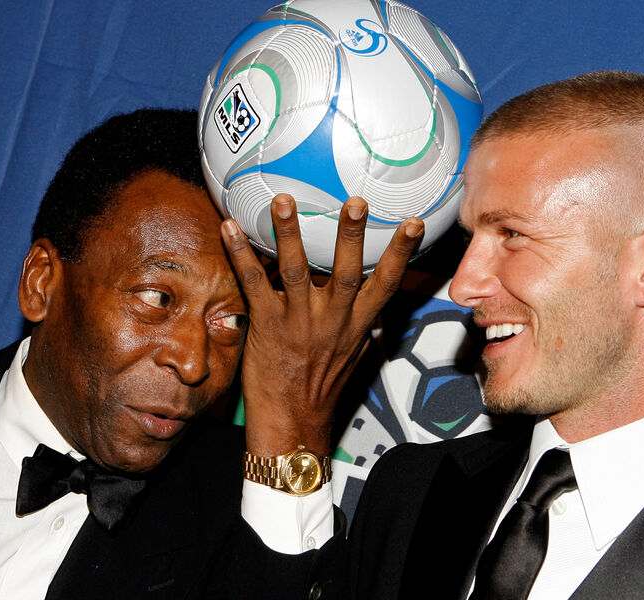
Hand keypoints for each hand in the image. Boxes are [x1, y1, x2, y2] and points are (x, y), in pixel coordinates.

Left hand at [221, 194, 423, 455]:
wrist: (292, 423)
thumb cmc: (320, 389)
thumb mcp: (351, 355)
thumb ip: (360, 325)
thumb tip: (371, 308)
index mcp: (355, 323)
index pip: (386, 283)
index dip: (401, 253)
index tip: (414, 223)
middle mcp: (331, 319)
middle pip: (346, 271)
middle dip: (351, 236)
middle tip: (355, 201)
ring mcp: (298, 321)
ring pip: (296, 270)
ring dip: (290, 233)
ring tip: (285, 200)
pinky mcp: (267, 325)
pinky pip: (254, 284)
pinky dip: (241, 254)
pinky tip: (229, 227)